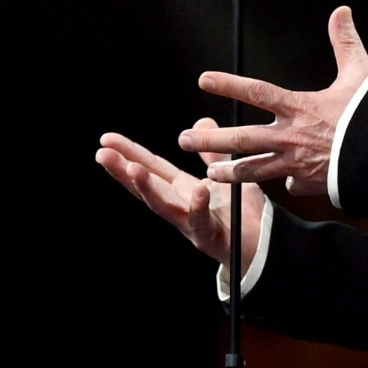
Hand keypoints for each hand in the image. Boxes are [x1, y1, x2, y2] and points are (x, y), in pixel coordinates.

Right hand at [95, 121, 263, 267]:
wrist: (265, 245)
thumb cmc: (242, 214)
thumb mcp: (226, 176)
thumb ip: (213, 154)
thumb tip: (202, 122)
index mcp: (182, 190)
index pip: (151, 168)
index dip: (129, 153)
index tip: (106, 140)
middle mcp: (181, 207)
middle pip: (147, 187)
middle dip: (123, 171)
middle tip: (102, 154)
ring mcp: (192, 224)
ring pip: (164, 207)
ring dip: (147, 189)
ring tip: (133, 170)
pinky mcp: (211, 237)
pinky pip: (203, 221)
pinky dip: (198, 207)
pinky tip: (196, 190)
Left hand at [181, 6, 367, 195]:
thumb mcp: (361, 73)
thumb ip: (346, 43)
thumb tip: (342, 11)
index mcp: (299, 108)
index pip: (256, 92)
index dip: (229, 84)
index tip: (204, 80)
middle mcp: (291, 137)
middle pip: (241, 139)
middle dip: (209, 140)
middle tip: (183, 141)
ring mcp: (298, 164)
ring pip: (254, 171)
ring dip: (230, 172)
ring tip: (208, 173)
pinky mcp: (312, 184)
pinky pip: (292, 185)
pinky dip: (286, 183)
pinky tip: (283, 186)